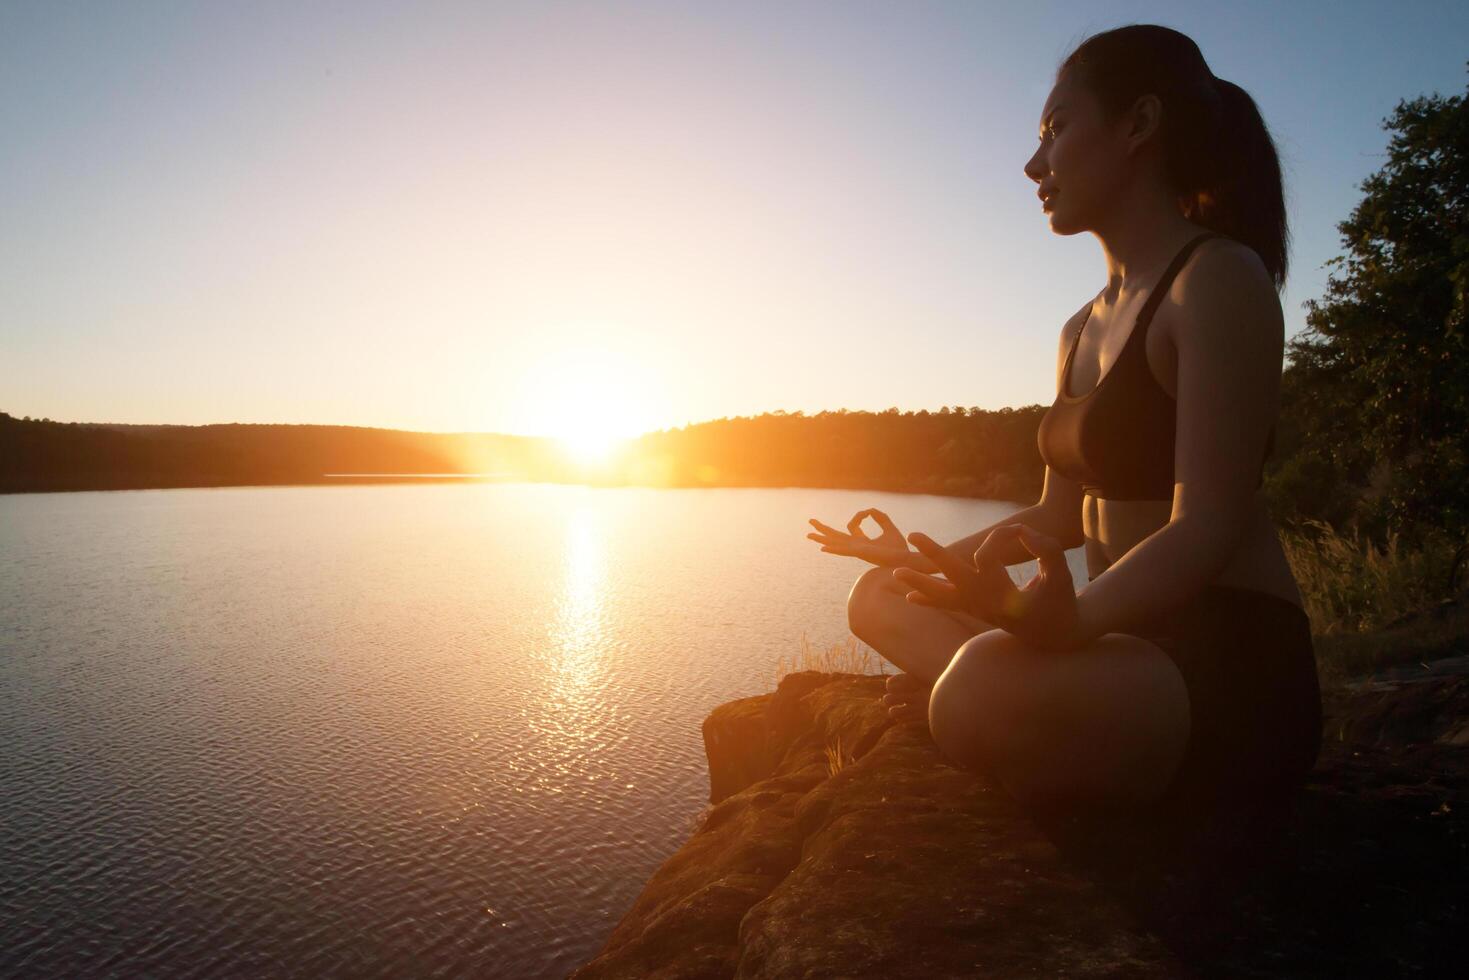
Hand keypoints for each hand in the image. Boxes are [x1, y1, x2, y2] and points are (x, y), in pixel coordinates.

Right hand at [806, 509, 936, 570]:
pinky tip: (823, 548)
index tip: (868, 513)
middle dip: (823, 529)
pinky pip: (844, 550)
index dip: (859, 516)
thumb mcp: (889, 527)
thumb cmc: (899, 548)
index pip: (852, 527)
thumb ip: (880, 517)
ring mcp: (856, 551)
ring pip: (835, 543)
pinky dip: (833, 548)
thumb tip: (869, 510)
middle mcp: (856, 547)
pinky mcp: (860, 553)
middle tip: (810, 521)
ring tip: (808, 534)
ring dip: (821, 538)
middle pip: (835, 537)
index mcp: (862, 542)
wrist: (906, 559)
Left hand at [893, 525, 1083, 650]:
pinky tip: (909, 597)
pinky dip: (930, 600)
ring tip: (896, 573)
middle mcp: (986, 603)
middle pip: (953, 577)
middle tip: (913, 535)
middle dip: (933, 556)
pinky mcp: (977, 611)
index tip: (1019, 531)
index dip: (1001, 537)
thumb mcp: (1061, 572)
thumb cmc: (1061, 600)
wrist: (1058, 633)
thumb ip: (1046, 548)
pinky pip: (948, 605)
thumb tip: (1020, 533)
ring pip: (943, 596)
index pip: (988, 557)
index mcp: (1004, 595)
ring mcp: (979, 609)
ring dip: (921, 584)